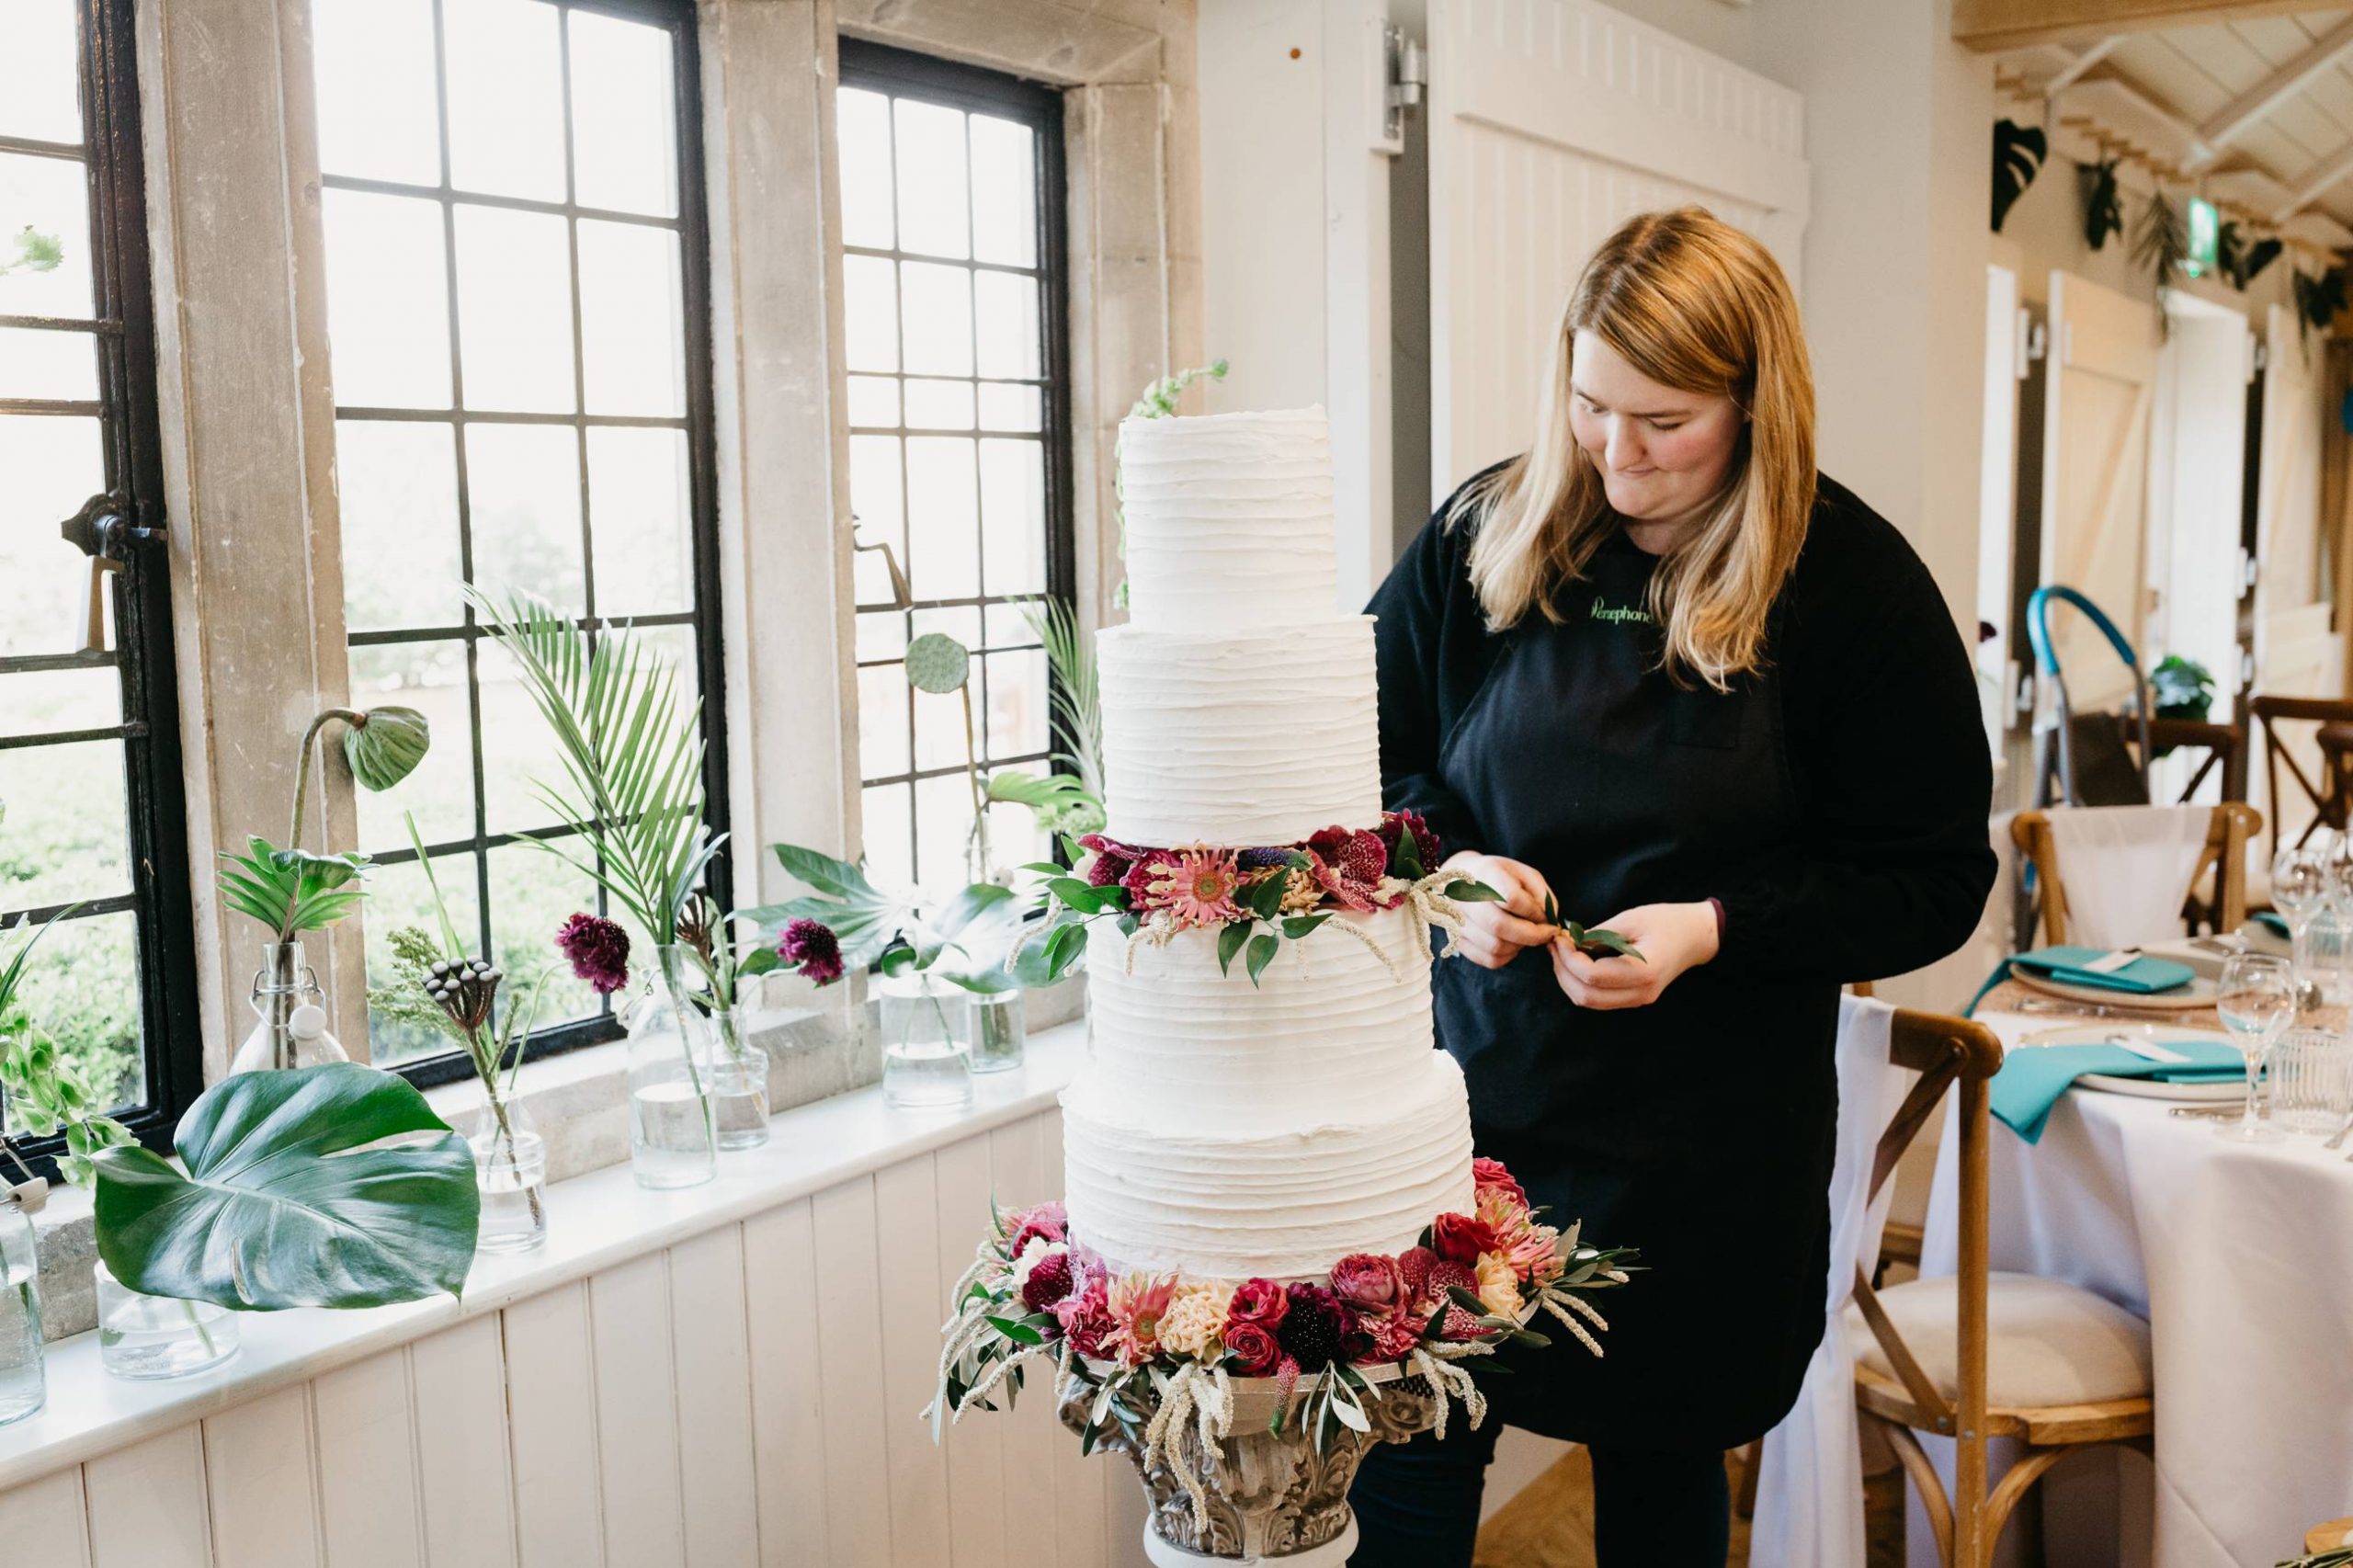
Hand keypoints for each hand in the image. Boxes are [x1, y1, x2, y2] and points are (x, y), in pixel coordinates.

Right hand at [1442, 851, 1557, 968]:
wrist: (1458, 880)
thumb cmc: (1496, 877)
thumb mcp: (1522, 873)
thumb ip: (1541, 894)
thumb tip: (1550, 920)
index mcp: (1484, 875)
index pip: (1510, 898)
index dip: (1534, 912)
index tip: (1546, 917)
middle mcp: (1464, 898)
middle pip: (1499, 926)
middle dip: (1532, 935)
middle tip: (1546, 934)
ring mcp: (1457, 921)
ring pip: (1495, 946)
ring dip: (1520, 946)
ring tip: (1526, 935)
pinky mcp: (1458, 941)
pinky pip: (1488, 959)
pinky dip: (1508, 957)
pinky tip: (1512, 944)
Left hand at [1550, 901, 1718, 1009]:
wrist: (1697, 936)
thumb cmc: (1667, 921)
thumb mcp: (1631, 919)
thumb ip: (1598, 934)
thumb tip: (1567, 942)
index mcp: (1643, 972)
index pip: (1591, 976)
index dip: (1568, 958)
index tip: (1559, 938)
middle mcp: (1641, 993)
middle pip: (1585, 997)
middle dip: (1563, 971)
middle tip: (1555, 946)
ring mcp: (1639, 999)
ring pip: (1589, 1002)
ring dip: (1569, 979)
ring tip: (1562, 953)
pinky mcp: (1635, 997)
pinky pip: (1600, 998)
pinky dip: (1582, 983)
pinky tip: (1576, 962)